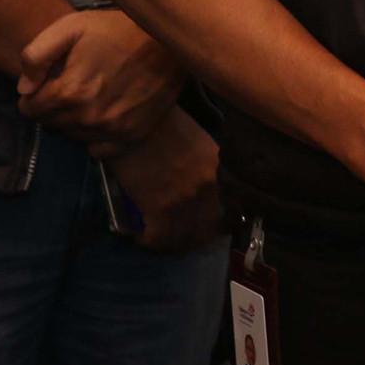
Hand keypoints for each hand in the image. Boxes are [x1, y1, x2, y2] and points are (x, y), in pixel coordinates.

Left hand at [17, 8, 182, 143]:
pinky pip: (97, 149)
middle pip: (50, 125)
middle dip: (52, 108)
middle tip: (69, 88)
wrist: (168, 42)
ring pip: (72, 137)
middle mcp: (89, 117)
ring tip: (86, 98)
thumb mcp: (71, 27)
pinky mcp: (132, 135)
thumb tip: (24, 88)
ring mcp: (112, 130)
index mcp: (70, 91)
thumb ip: (36, 56)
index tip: (46, 84)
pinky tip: (103, 114)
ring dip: (72, 122)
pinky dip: (94, 137)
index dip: (33, 95)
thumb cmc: (117, 30)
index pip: (30, 109)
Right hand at [102, 108, 222, 252]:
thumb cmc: (161, 124)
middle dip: (193, 238)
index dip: (218, 225)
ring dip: (169, 243)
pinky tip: (139, 237)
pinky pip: (159, 238)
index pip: (230, 211)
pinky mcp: (159, 209)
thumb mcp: (198, 143)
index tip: (206, 228)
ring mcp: (186, 201)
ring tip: (157, 239)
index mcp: (219, 172)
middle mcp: (208, 189)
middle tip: (178, 238)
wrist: (134, 121)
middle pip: (208, 230)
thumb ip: (205, 167)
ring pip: (184, 238)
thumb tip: (201, 187)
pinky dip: (148, 241)